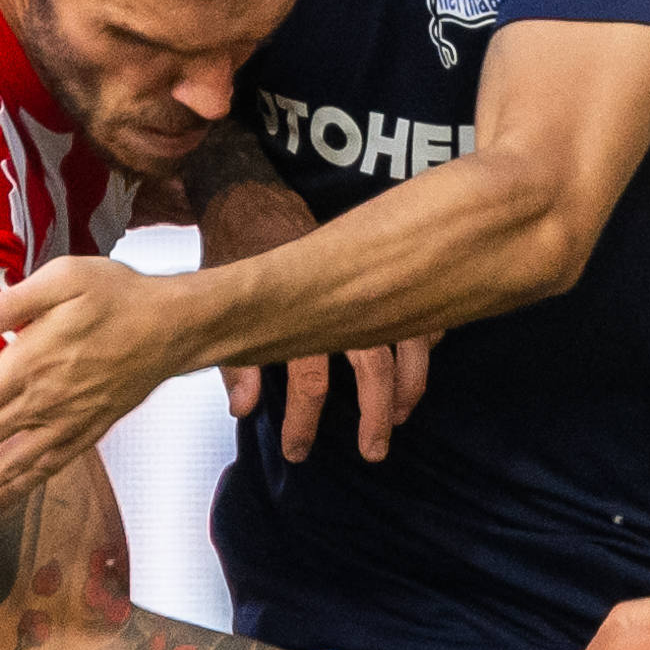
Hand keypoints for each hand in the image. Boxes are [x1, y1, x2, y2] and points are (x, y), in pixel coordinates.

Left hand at [0, 254, 194, 523]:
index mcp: (36, 364)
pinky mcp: (85, 434)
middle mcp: (48, 404)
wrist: (173, 328)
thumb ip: (16, 301)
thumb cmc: (118, 296)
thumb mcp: (67, 278)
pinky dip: (15, 493)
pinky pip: (43, 472)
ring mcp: (67, 425)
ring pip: (11, 468)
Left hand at [189, 173, 425, 456]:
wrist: (256, 197)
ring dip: (408, 384)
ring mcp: (372, 282)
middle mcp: (342, 299)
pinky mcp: (389, 268)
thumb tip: (242, 409)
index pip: (310, 380)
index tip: (298, 451)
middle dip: (374, 413)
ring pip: (408, 341)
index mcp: (299, 311)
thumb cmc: (237, 252)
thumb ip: (234, 361)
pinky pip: (422, 308)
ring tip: (401, 416)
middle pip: (371, 367)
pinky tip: (421, 362)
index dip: (303, 421)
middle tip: (372, 450)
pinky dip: (425, 338)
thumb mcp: (224, 305)